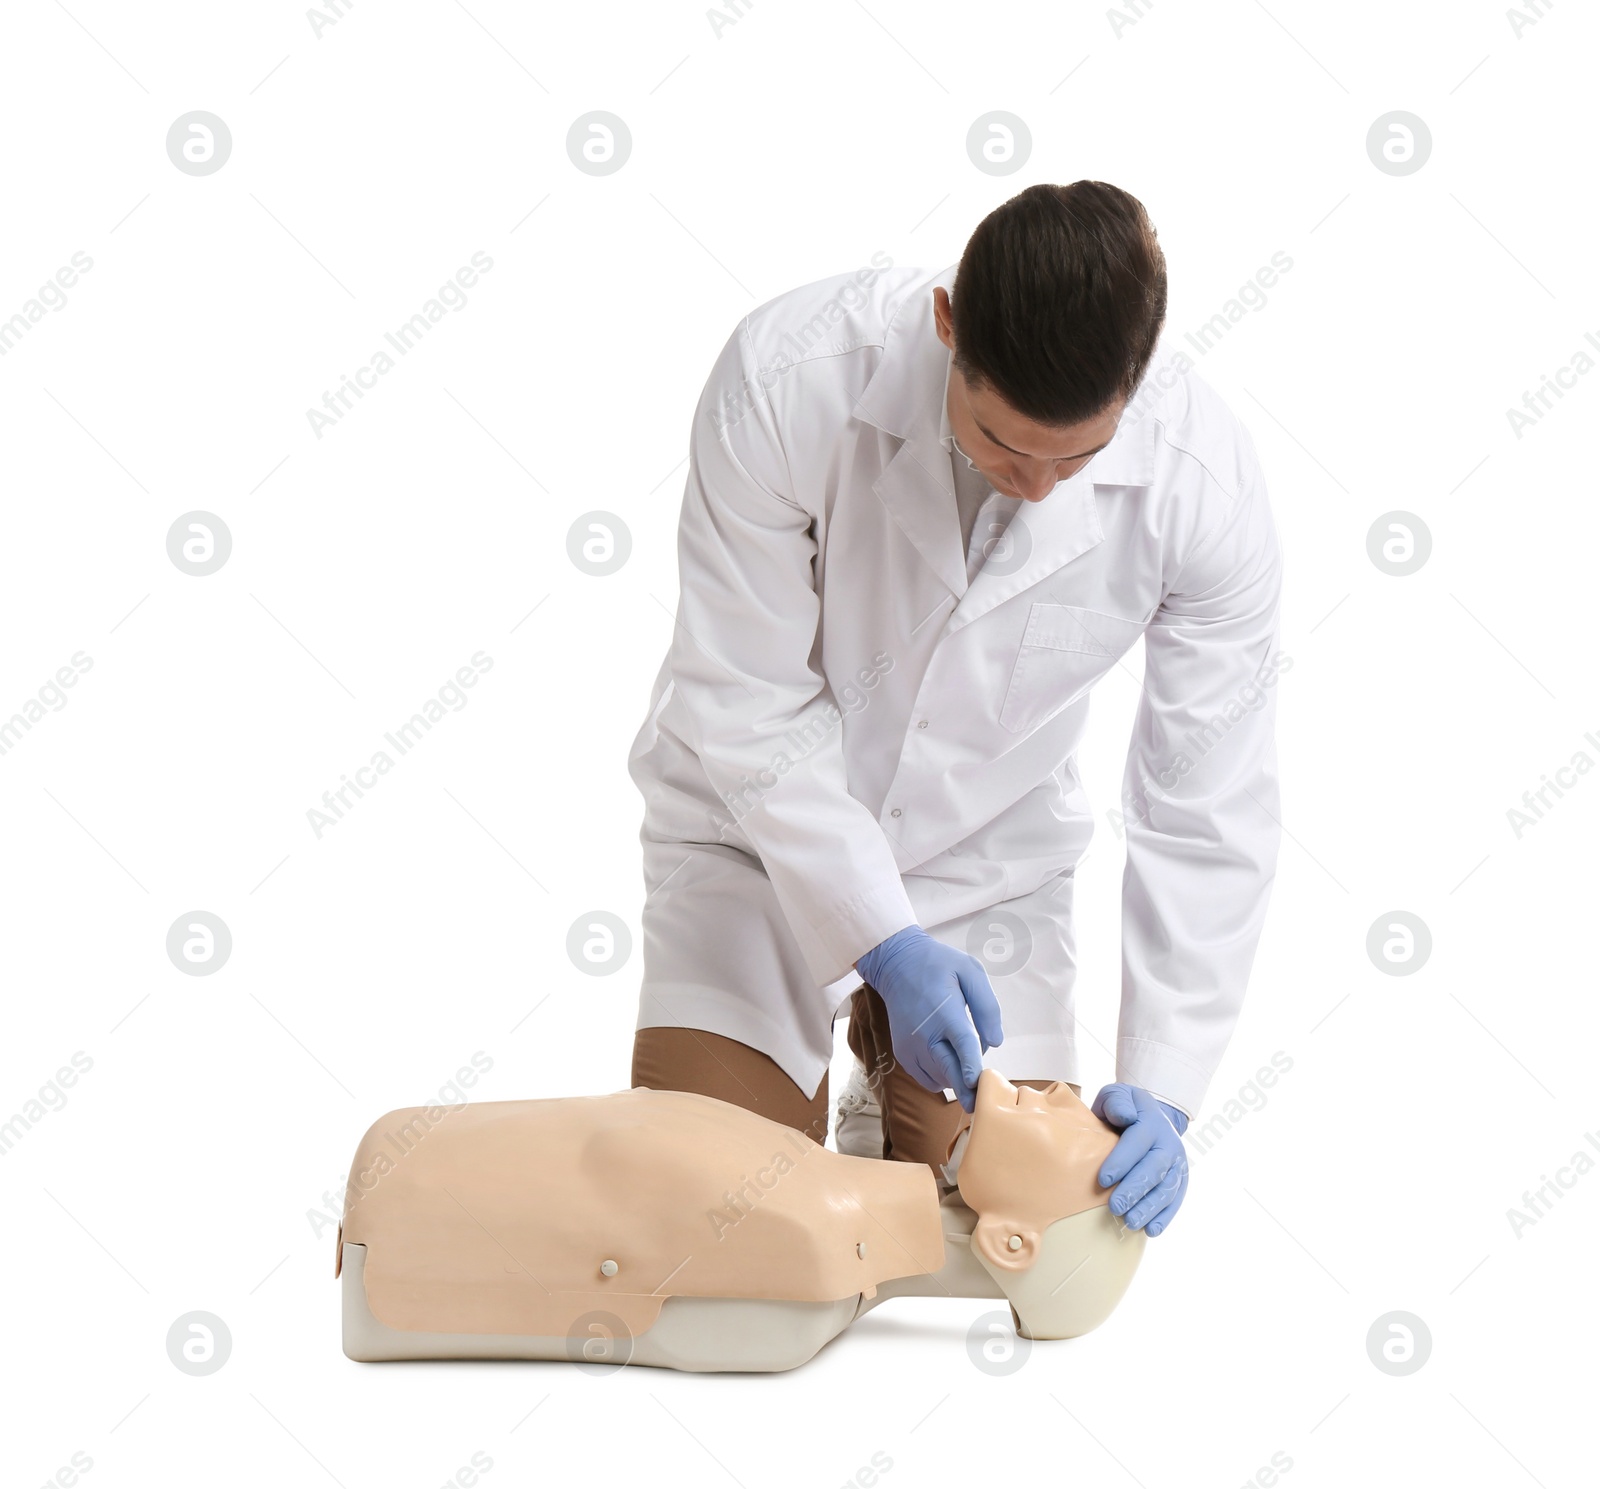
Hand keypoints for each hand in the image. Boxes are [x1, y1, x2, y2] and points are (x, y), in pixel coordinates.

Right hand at [856, 926, 1002, 1112]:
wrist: (896, 964)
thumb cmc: (939, 965)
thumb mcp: (970, 971)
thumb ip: (987, 1006)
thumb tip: (995, 1042)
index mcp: (945, 1012)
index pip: (961, 1044)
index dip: (971, 1067)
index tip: (977, 1084)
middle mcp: (925, 1034)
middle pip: (950, 1071)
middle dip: (968, 1091)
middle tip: (982, 1102)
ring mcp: (911, 1047)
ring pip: (941, 1078)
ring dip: (957, 1078)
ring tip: (966, 1063)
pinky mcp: (903, 1055)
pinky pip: (927, 1080)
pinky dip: (942, 1078)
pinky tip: (949, 1061)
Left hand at [1091, 1083, 1189, 1235]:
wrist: (1151, 1116)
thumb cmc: (1124, 1109)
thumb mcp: (1117, 1096)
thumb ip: (1117, 1102)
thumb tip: (1125, 1116)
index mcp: (1152, 1122)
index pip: (1138, 1142)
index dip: (1122, 1161)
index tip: (1103, 1180)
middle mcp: (1170, 1144)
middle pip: (1154, 1169)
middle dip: (1135, 1190)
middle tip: (1115, 1207)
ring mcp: (1178, 1164)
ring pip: (1166, 1188)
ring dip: (1149, 1208)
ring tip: (1130, 1222)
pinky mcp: (1180, 1181)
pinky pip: (1175, 1201)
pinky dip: (1165, 1217)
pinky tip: (1151, 1230)